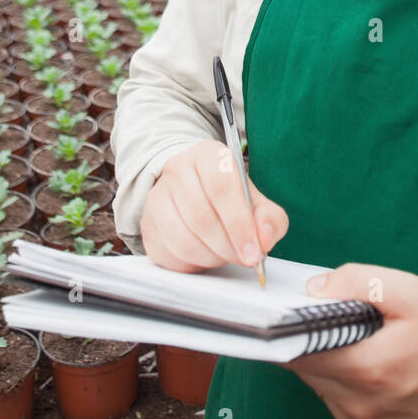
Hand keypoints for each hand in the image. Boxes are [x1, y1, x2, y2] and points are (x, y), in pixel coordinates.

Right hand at [140, 139, 288, 272]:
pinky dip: (193, 263)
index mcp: (208, 155)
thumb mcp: (256, 202)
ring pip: (184, 239)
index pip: (221, 187)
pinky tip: (204, 254)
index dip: (240, 224)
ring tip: (224, 253)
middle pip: (202, 218)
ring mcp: (157, 196)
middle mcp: (178, 169)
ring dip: (211, 257)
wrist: (194, 194)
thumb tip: (265, 239)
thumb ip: (270, 219)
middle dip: (228, 247)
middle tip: (243, 257)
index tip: (253, 253)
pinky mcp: (147, 224)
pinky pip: (170, 253)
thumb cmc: (228, 198)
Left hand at [288, 264, 417, 418]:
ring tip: (358, 343)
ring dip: (327, 362)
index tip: (288, 312)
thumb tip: (313, 290)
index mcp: (367, 370)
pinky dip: (341, 383)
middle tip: (335, 320)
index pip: (297, 352)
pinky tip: (368, 366)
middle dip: (312, 341)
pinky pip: (335, 404)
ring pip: (319, 387)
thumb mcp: (406, 290)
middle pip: (306, 368)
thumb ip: (355, 281)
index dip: (288, 328)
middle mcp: (360, 407)